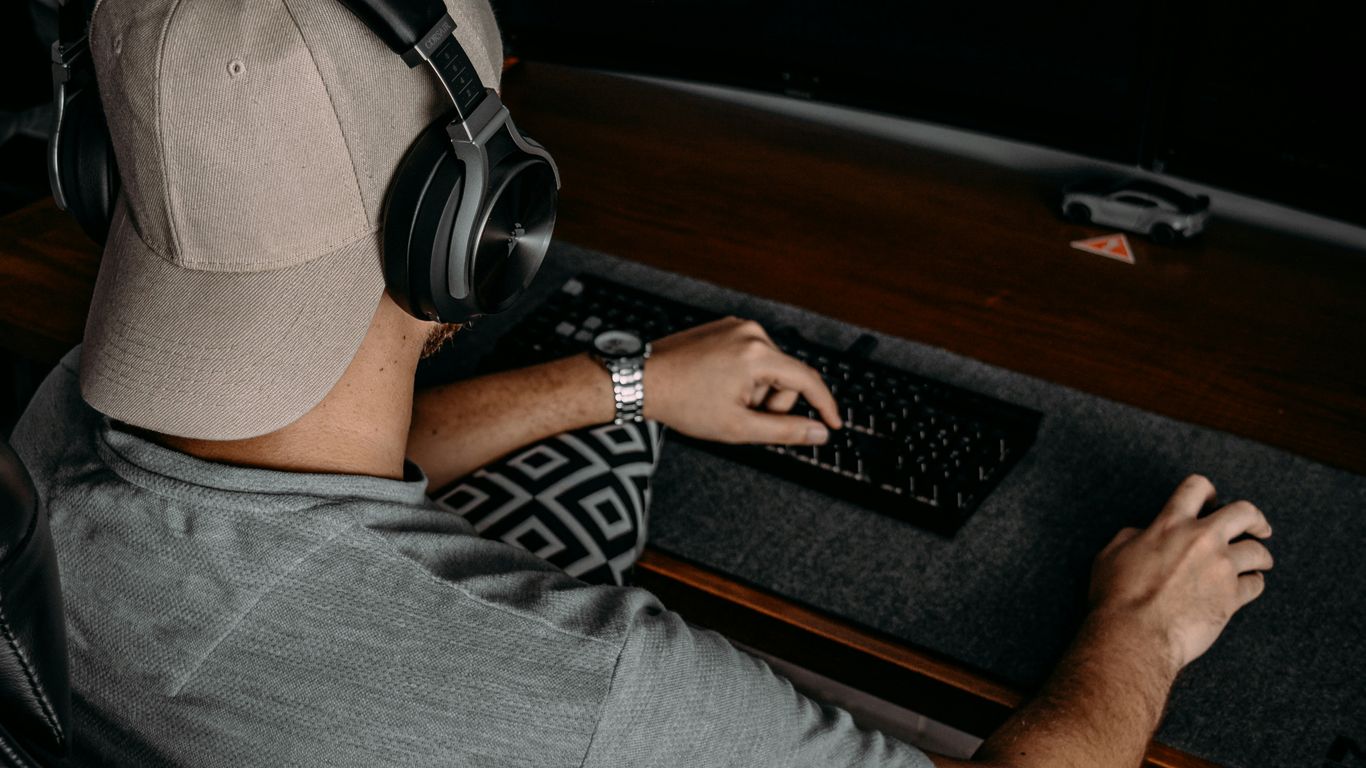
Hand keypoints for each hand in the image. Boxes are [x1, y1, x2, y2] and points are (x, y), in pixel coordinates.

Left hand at [643, 317, 841, 444]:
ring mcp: (736, 327)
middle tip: (740, 417)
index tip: (834, 423)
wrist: (642, 380)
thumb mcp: (738, 426)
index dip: (825, 405)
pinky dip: (742, 377)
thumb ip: (785, 431)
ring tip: (722, 400)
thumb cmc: (683, 402)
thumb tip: (818, 432)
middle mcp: (751, 332)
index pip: (808, 380)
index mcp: (758, 354)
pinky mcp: (724, 328)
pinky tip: (716, 386)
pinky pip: (749, 357)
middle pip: (785, 377)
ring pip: (767, 369)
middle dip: (770, 403)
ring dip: (754, 391)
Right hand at [1088, 475, 1273, 672]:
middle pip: (1245, 512)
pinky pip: (1256, 585)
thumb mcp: (1111, 554)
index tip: (1213, 502)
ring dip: (1259, 557)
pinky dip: (1253, 585)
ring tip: (1258, 563)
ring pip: (1257, 551)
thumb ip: (1132, 536)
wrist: (1134, 635)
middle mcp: (1201, 540)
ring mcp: (1220, 568)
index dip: (1208, 491)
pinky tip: (1246, 588)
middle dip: (1255, 518)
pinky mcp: (1232, 597)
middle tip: (1258, 527)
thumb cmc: (1116, 597)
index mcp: (1170, 525)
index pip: (1196, 488)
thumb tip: (1143, 533)